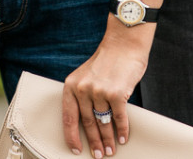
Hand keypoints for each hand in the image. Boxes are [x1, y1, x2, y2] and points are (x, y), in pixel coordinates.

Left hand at [62, 28, 147, 155]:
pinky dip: (122, 130)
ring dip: (108, 140)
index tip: (76, 150)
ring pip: (103, 123)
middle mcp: (83, 89)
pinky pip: (119, 118)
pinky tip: (123, 138)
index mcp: (72, 84)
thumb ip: (84, 95)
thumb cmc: (106, 61)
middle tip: (98, 155)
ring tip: (111, 150)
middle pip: (87, 123)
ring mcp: (99, 91)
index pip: (68, 117)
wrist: (123, 44)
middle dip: (94, 142)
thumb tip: (88, 123)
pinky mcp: (116, 93)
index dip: (71, 137)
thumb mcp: (86, 75)